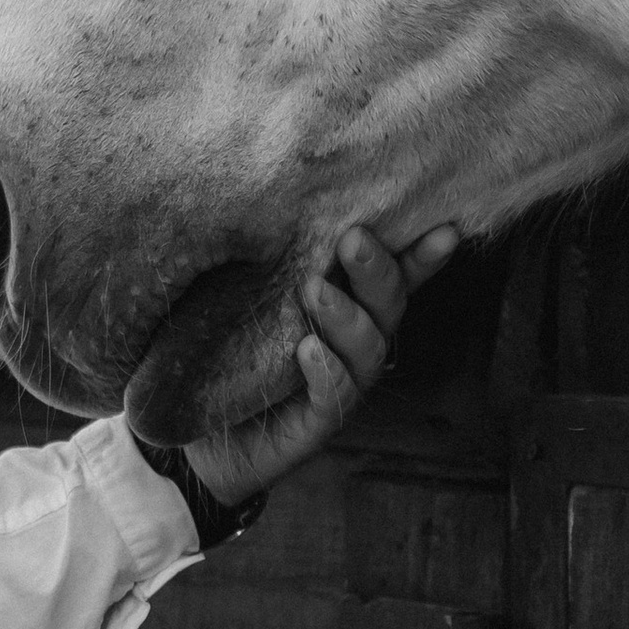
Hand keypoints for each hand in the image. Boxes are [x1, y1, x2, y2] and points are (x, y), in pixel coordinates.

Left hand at [183, 224, 459, 509]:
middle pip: (387, 306)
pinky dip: (327, 372)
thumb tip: (264, 192)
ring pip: (368, 350)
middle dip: (378, 272)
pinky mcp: (314, 424)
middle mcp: (352, 346)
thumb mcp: (241, 293)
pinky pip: (334, 397)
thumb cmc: (213, 354)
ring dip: (348, 318)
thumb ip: (265, 259)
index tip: (443, 230)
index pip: (394, 278)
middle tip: (353, 240)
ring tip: (315, 291)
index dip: (421, 257)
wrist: (185, 437)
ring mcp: (338, 385)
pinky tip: (309, 351)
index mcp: (345, 308)